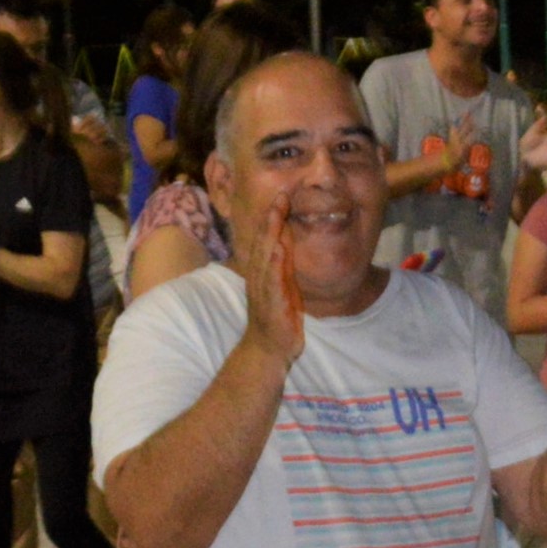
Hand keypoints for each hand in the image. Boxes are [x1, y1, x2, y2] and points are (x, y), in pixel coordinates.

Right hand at [227, 176, 305, 361]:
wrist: (267, 351)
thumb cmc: (275, 318)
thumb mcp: (281, 286)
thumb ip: (283, 266)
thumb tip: (287, 243)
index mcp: (262, 272)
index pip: (265, 240)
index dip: (272, 218)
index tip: (282, 196)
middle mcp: (259, 277)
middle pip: (263, 242)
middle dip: (271, 218)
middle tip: (280, 196)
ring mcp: (263, 290)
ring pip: (265, 256)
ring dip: (271, 235)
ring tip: (277, 214)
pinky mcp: (271, 304)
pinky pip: (272, 281)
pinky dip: (275, 264)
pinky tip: (280, 250)